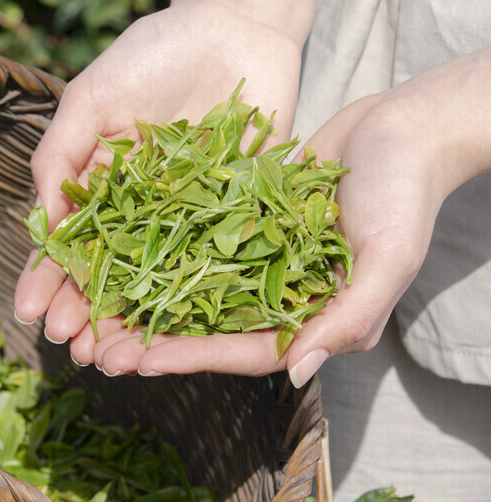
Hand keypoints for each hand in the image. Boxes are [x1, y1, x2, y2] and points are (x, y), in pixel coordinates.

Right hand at [13, 0, 303, 364]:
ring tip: (112, 357)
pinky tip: (173, 333)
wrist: (236, 25)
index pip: (65, 241)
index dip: (47, 278)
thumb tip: (41, 222)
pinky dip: (191, 301)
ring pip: (154, 280)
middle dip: (84, 309)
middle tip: (72, 346)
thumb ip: (60, 153)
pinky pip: (213, 264)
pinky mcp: (236, 215)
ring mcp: (186, 217)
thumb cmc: (154, 52)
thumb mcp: (92, 95)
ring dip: (130, 319)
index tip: (31, 313)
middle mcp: (138, 208)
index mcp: (97, 182)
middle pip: (106, 270)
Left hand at [91, 49, 490, 382]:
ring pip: (192, 289)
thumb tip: (298, 372)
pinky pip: (195, 243)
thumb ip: (349, 317)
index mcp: (316, 319)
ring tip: (96, 309)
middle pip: (208, 328)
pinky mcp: (243, 224)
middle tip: (100, 350)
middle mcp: (282, 297)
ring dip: (146, 301)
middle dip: (156, 340)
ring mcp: (260, 260)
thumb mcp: (386, 257)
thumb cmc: (405, 193)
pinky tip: (116, 253)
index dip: (194, 357)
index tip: (142, 361)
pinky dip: (158, 252)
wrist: (401, 129)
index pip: (246, 350)